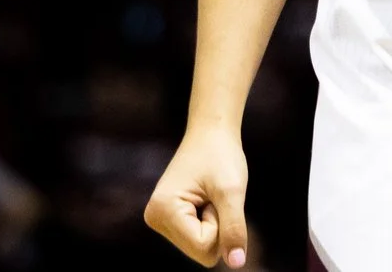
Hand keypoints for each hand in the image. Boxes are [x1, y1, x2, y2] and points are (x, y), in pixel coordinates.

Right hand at [144, 127, 252, 267]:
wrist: (211, 133)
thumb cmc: (221, 156)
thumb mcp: (232, 191)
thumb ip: (234, 228)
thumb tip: (237, 263)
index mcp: (162, 211)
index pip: (204, 247)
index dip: (221, 223)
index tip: (214, 194)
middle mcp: (154, 219)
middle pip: (202, 252)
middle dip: (217, 226)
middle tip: (213, 195)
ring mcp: (160, 220)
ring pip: (201, 248)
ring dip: (214, 224)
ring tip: (209, 196)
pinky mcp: (169, 220)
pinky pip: (199, 239)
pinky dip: (210, 223)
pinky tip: (205, 201)